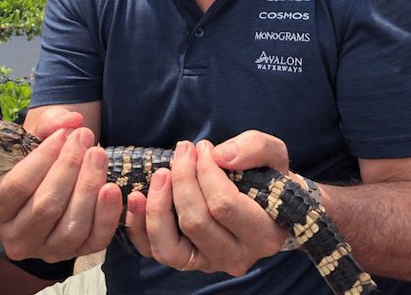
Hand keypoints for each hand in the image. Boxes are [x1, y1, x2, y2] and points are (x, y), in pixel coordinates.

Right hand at [0, 114, 122, 263]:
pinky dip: (106, 214)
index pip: (17, 187)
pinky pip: (94, 240)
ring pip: (71, 227)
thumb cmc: (38, 156)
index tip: (63, 135)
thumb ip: (49, 123)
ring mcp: (45, 250)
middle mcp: (14, 237)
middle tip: (85, 137)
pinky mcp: (76, 253)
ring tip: (98, 154)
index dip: (43, 158)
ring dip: (89, 187)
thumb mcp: (34, 136)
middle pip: (46, 207)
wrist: (52, 177)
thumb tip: (72, 119)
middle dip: (70, 167)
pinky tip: (111, 187)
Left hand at [124, 131, 290, 275]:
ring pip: (170, 247)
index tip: (203, 147)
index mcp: (263, 234)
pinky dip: (139, 227)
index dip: (206, 172)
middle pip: (195, 222)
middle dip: (183, 180)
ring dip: (158, 205)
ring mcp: (208, 263)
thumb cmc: (269, 178)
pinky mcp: (186, 261)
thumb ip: (255, 148)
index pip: (224, 205)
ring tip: (160, 173)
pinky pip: (154, 252)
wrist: (267, 204)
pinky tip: (136, 197)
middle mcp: (237, 257)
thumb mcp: (274, 154)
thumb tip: (220, 156)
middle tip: (183, 150)